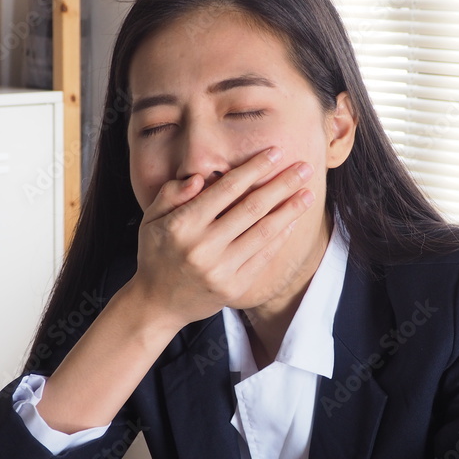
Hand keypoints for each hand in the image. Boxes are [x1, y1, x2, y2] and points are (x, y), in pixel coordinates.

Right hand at [125, 146, 314, 329]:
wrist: (157, 304)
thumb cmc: (156, 253)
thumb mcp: (151, 219)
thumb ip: (171, 193)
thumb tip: (200, 177)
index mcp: (182, 225)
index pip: (226, 189)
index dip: (254, 169)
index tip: (275, 153)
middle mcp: (203, 247)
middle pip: (252, 208)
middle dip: (282, 185)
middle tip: (304, 168)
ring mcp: (221, 270)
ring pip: (264, 232)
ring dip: (290, 210)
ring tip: (308, 193)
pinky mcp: (234, 288)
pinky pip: (264, 257)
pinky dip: (280, 236)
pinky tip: (293, 220)